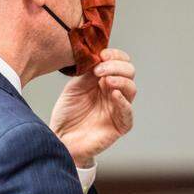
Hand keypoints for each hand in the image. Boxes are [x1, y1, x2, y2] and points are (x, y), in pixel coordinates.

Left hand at [49, 49, 135, 166]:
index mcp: (105, 81)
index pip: (120, 62)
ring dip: (120, 80)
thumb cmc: (67, 114)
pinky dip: (123, 102)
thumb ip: (88, 73)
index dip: (115, 56)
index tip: (102, 55)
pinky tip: (113, 94)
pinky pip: (128, 113)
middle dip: (117, 66)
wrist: (61, 139)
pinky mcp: (120, 126)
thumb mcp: (75, 87)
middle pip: (129, 72)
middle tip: (99, 70)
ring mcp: (118, 108)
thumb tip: (99, 57)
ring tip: (106, 80)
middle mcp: (114, 92)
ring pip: (132, 89)